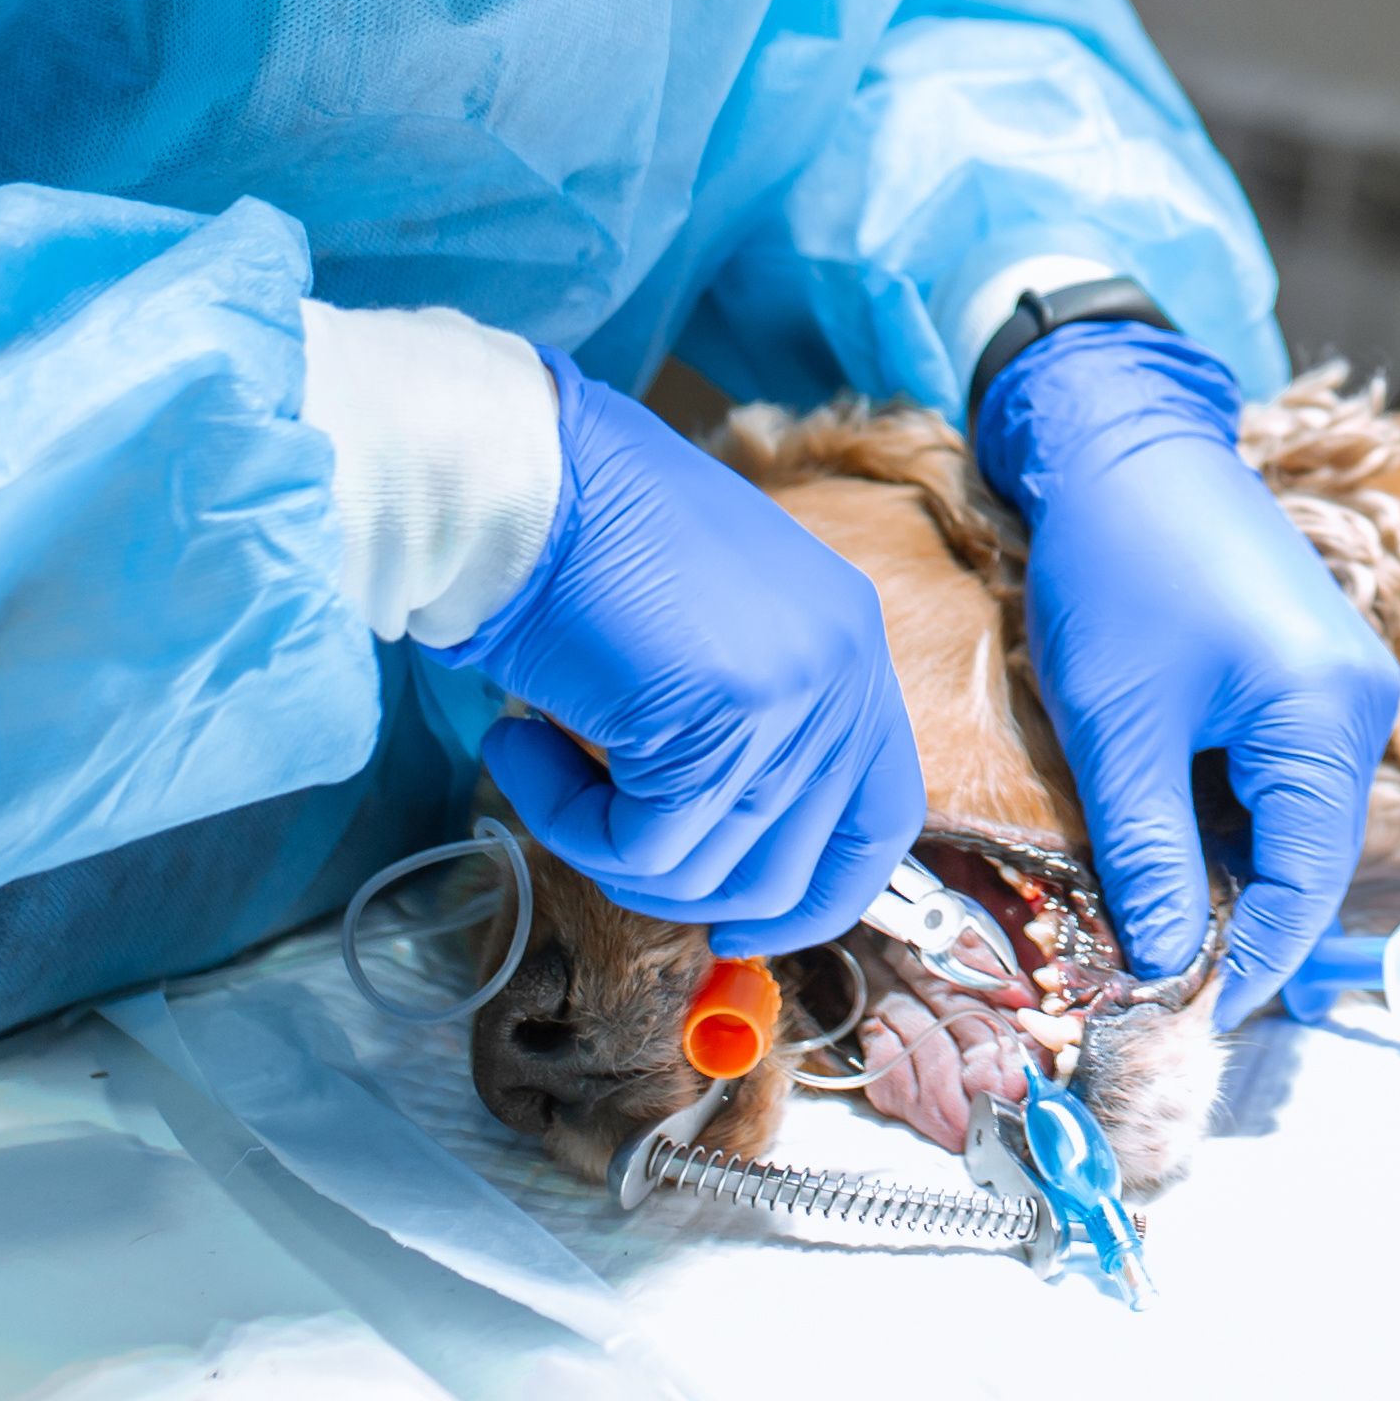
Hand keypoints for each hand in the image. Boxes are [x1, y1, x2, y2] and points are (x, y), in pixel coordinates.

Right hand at [438, 350, 922, 954]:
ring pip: (709, 870)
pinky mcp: (730, 720)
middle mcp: (846, 671)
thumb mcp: (702, 639)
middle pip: (792, 867)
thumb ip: (740, 733)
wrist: (520, 476)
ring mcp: (798, 695)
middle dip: (681, 886)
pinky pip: (643, 848)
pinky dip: (565, 821)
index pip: (879, 819)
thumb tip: (723, 866)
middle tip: (596, 836)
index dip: (818, 896)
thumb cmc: (581, 545)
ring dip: (604, 846)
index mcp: (850, 646)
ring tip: (541, 761)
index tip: (738, 924)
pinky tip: (519, 748)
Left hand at [978, 318, 1399, 1022]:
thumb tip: (1161, 963)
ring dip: (1230, 857)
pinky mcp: (1314, 658)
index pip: (1304, 880)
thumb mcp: (1118, 728)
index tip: (1191, 1012)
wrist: (1119, 435)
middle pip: (1310, 849)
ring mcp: (1344, 674)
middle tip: (1158, 964)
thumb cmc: (1117, 568)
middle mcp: (1359, 698)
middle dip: (1239, 911)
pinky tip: (1167, 814)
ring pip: (1294, 810)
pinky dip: (1231, 804)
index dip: (1251, 957)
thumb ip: (1147, 854)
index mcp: (1327, 715)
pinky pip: (1285, 763)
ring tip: (1151, 895)